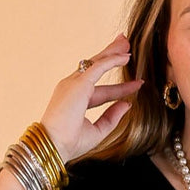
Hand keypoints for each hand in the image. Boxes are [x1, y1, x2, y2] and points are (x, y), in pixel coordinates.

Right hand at [39, 33, 143, 165]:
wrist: (54, 145)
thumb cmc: (69, 143)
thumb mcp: (97, 130)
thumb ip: (111, 117)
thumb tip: (127, 104)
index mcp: (75, 100)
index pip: (101, 91)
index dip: (119, 89)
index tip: (136, 85)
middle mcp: (73, 87)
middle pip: (95, 67)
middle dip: (110, 54)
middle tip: (124, 45)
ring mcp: (74, 83)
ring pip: (97, 62)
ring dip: (112, 52)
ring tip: (127, 44)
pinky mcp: (78, 83)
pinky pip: (99, 66)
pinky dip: (113, 60)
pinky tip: (126, 57)